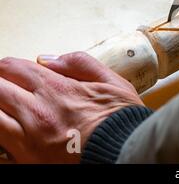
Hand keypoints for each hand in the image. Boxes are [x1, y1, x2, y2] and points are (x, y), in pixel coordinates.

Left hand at [0, 52, 143, 162]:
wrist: (125, 152)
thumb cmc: (122, 120)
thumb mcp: (112, 81)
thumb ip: (81, 63)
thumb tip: (50, 59)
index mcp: (56, 88)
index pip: (12, 67)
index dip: (8, 67)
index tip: (11, 71)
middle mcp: (36, 111)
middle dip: (0, 84)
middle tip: (8, 87)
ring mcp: (28, 138)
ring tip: (9, 108)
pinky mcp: (27, 159)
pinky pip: (0, 142)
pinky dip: (3, 132)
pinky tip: (13, 129)